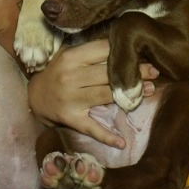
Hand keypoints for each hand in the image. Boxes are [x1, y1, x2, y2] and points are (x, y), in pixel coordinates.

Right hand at [27, 42, 158, 148]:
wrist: (34, 97)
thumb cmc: (57, 73)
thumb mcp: (68, 56)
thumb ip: (91, 52)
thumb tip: (123, 46)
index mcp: (71, 58)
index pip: (103, 50)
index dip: (125, 51)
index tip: (143, 52)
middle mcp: (70, 77)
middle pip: (108, 73)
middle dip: (134, 72)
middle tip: (154, 72)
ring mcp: (70, 99)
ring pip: (105, 96)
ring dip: (129, 95)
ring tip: (149, 91)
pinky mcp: (70, 119)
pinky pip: (91, 128)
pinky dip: (106, 136)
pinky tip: (121, 142)